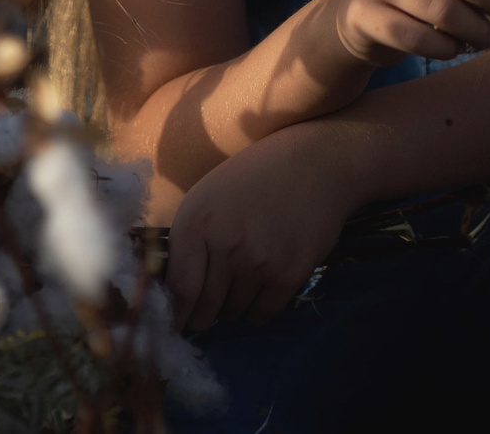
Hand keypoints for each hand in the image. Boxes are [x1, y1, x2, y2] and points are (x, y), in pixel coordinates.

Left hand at [166, 127, 360, 332]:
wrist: (316, 164)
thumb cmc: (254, 177)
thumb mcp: (206, 196)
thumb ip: (186, 242)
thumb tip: (174, 293)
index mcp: (196, 222)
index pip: (179, 290)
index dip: (175, 315)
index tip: (175, 324)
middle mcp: (225, 245)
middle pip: (204, 310)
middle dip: (202, 315)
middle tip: (206, 309)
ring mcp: (259, 263)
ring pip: (232, 313)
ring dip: (232, 306)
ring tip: (241, 279)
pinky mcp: (290, 274)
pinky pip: (262, 314)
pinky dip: (257, 308)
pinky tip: (262, 284)